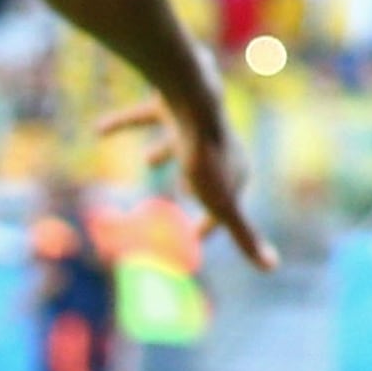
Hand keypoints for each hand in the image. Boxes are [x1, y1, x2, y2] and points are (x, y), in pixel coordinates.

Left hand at [101, 94, 280, 273]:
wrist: (193, 102)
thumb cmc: (207, 159)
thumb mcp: (222, 206)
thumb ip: (243, 236)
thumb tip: (272, 268)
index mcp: (236, 167)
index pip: (225, 204)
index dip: (209, 225)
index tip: (193, 240)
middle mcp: (217, 142)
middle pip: (204, 169)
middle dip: (194, 183)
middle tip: (182, 193)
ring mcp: (192, 122)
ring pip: (175, 140)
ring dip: (163, 151)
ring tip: (146, 161)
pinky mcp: (168, 103)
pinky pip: (142, 116)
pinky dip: (121, 123)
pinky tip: (98, 131)